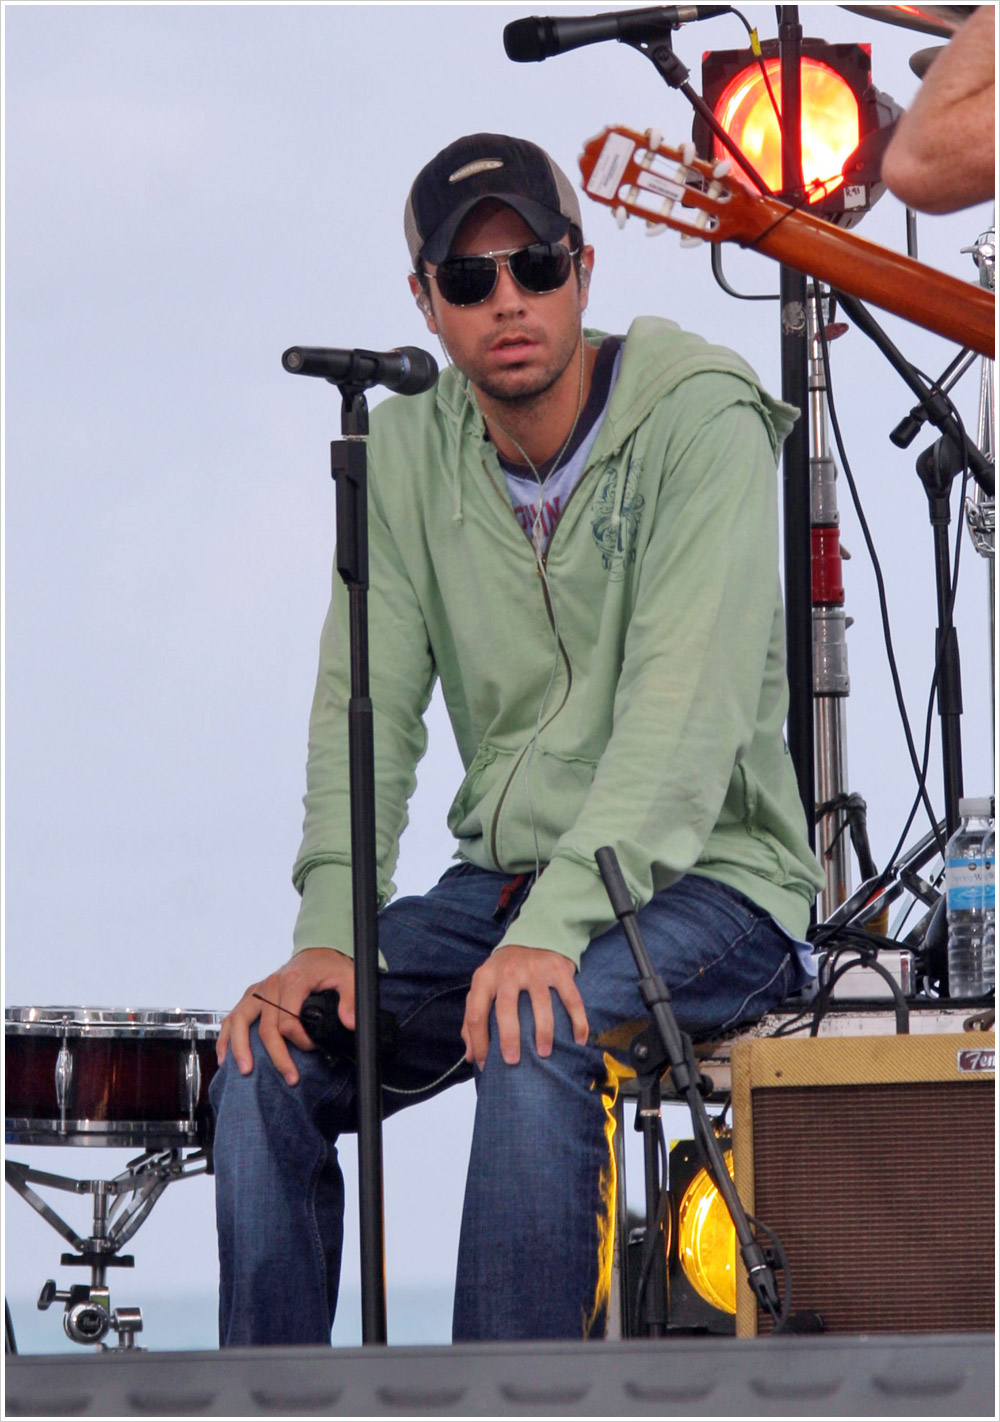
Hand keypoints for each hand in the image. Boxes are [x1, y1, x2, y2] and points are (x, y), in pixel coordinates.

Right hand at [217, 946, 354, 1084]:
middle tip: (290, 1077)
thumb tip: (349, 1023)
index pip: (289, 1020)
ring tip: (246, 1071)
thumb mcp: (348, 977)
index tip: (313, 1049)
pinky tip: (226, 1058)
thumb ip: (350, 1000)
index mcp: (292, 981)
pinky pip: (231, 1017)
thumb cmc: (329, 966)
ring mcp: (257, 990)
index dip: (301, 1041)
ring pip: (239, 1021)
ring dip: (240, 1048)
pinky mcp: (251, 996)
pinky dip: (226, 1038)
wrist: (316, 952)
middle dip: (277, 1056)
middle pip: (265, 1027)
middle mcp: (270, 985)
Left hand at [461, 943, 588, 1069]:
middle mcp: (508, 972)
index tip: (488, 1065)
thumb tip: (471, 1056)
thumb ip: (472, 1018)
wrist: (533, 935)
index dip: (479, 1042)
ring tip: (543, 1053)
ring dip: (543, 1032)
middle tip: (513, 1061)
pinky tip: (579, 1040)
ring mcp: (535, 969)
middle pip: (506, 1008)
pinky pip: (571, 999)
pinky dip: (578, 1021)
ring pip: (541, 1004)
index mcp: (485, 978)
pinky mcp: (558, 969)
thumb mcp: (483, 986)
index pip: (476, 1013)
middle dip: (509, 1038)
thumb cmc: (504, 972)